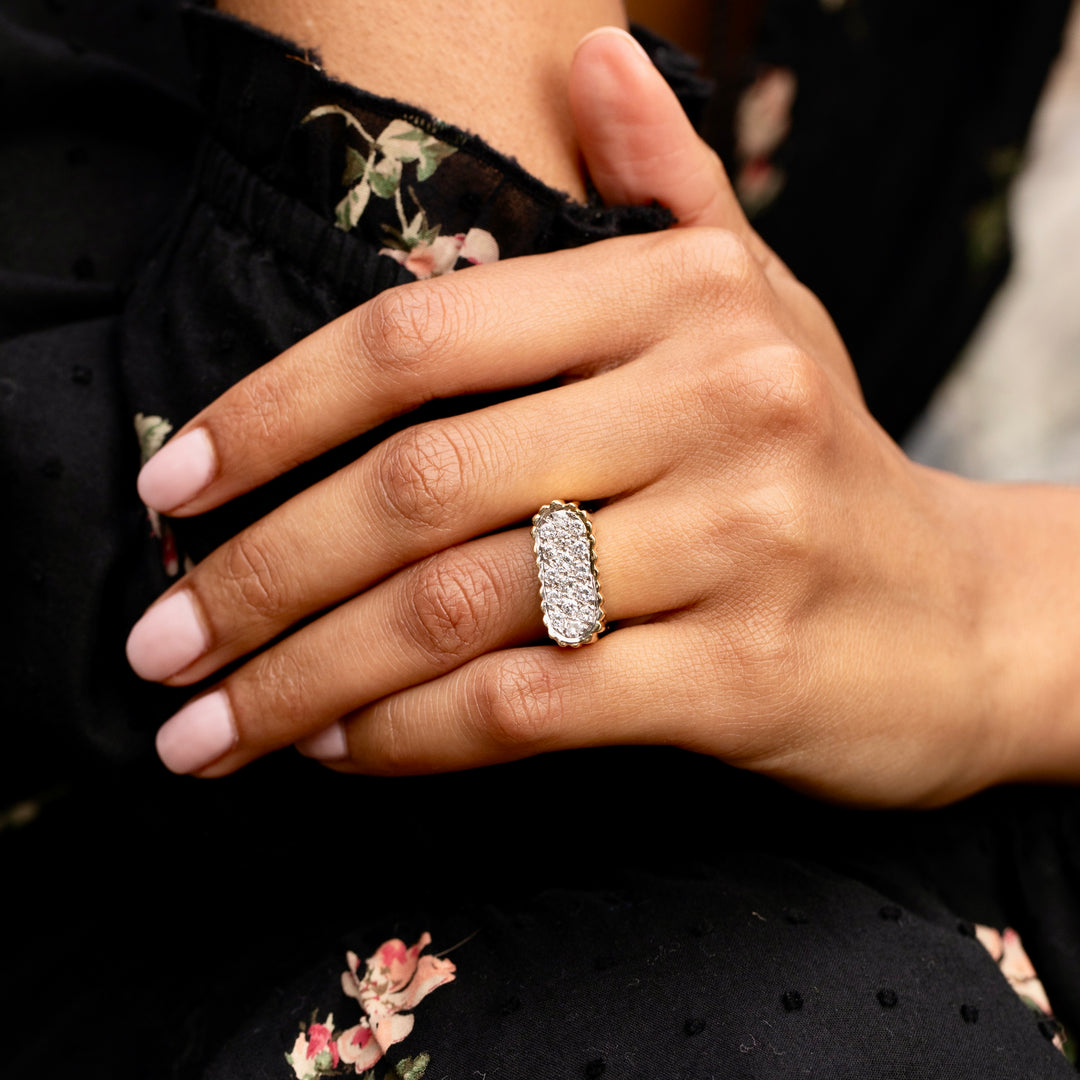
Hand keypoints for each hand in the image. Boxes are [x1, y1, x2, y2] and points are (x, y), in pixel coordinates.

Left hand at [125, 29, 1009, 806]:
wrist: (963, 616)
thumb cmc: (822, 461)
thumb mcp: (761, 306)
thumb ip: (665, 191)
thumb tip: (588, 51)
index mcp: (682, 299)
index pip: (422, 337)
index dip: (271, 408)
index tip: (173, 486)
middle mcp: (712, 402)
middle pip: (419, 484)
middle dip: (259, 572)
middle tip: (160, 637)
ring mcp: (735, 542)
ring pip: (461, 606)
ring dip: (307, 672)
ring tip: (212, 718)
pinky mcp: (742, 675)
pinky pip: (531, 702)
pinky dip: (411, 734)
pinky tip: (339, 746)